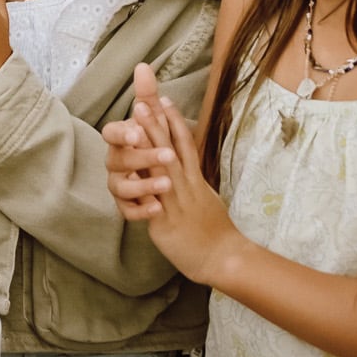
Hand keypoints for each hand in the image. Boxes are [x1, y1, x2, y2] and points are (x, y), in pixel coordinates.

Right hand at [104, 63, 176, 219]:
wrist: (166, 186)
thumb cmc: (153, 148)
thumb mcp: (154, 124)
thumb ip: (147, 97)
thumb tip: (143, 66)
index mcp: (121, 140)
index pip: (110, 133)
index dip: (122, 133)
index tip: (137, 132)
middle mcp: (116, 161)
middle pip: (119, 160)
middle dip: (143, 157)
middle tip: (169, 156)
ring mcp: (119, 185)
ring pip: (122, 187)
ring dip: (143, 185)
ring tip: (167, 185)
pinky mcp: (126, 207)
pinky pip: (127, 211)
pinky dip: (141, 211)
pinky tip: (157, 208)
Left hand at [139, 95, 244, 285]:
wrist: (224, 257)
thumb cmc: (214, 230)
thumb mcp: (205, 197)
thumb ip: (193, 180)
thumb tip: (184, 165)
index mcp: (195, 179)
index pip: (184, 143)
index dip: (173, 120)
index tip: (163, 98)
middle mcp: (187, 186)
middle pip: (171, 148)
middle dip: (156, 123)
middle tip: (143, 99)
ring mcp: (176, 203)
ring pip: (162, 167)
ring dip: (148, 142)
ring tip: (136, 122)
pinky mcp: (166, 222)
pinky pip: (152, 200)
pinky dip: (144, 183)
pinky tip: (132, 170)